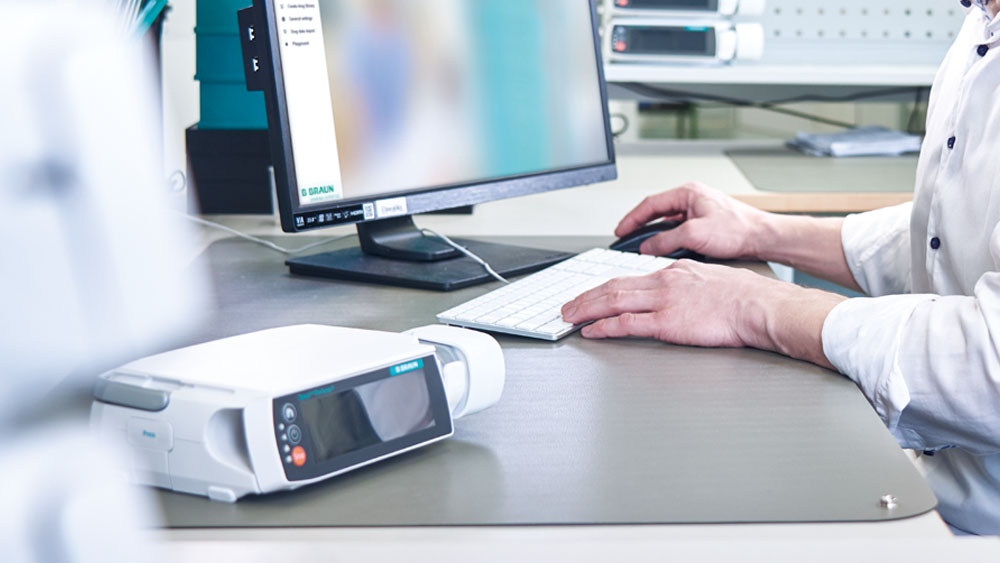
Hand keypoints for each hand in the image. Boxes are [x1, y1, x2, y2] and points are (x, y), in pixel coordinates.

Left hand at [561, 260, 845, 367]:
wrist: (760, 306)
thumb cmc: (745, 297)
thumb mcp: (710, 280)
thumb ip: (687, 286)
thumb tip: (678, 296)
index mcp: (674, 272)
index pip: (629, 277)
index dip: (604, 286)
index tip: (590, 293)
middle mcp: (664, 282)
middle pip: (613, 286)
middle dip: (585, 296)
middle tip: (568, 305)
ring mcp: (664, 301)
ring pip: (613, 301)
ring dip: (586, 309)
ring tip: (570, 317)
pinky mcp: (667, 323)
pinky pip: (626, 324)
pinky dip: (604, 327)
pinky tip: (592, 331)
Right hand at [616, 182, 773, 259]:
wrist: (763, 238)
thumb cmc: (738, 229)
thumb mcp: (695, 235)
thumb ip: (666, 240)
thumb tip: (647, 247)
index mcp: (688, 193)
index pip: (650, 204)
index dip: (632, 219)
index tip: (620, 231)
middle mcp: (692, 199)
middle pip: (657, 212)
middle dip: (640, 227)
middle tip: (626, 239)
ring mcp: (699, 211)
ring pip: (668, 223)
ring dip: (655, 235)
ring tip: (643, 247)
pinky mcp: (705, 224)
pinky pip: (679, 231)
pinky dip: (669, 240)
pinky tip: (665, 251)